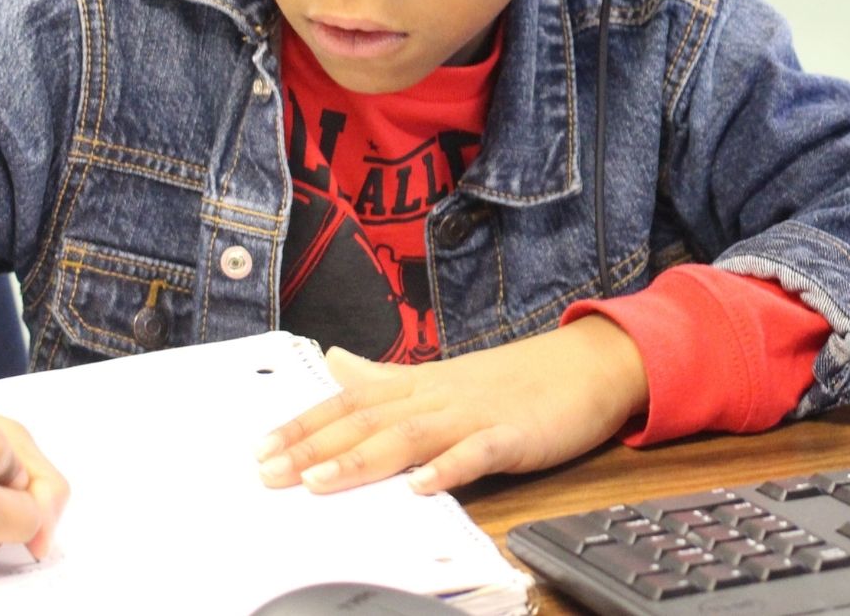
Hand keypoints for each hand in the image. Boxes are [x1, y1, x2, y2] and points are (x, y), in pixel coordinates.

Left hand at [256, 316, 649, 495]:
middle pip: (370, 420)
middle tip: (267, 474)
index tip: (259, 450)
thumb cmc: (517, 379)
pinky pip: (478, 452)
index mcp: (422, 385)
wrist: (590, 364)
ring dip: (363, 459)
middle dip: (315, 448)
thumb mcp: (445, 375)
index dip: (305, 426)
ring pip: (410, 436)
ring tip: (320, 482)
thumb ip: (386, 375)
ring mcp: (477, 415)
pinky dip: (449, 468)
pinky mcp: (515, 434)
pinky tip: (423, 487)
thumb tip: (333, 361)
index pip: (351, 402)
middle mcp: (441, 397)